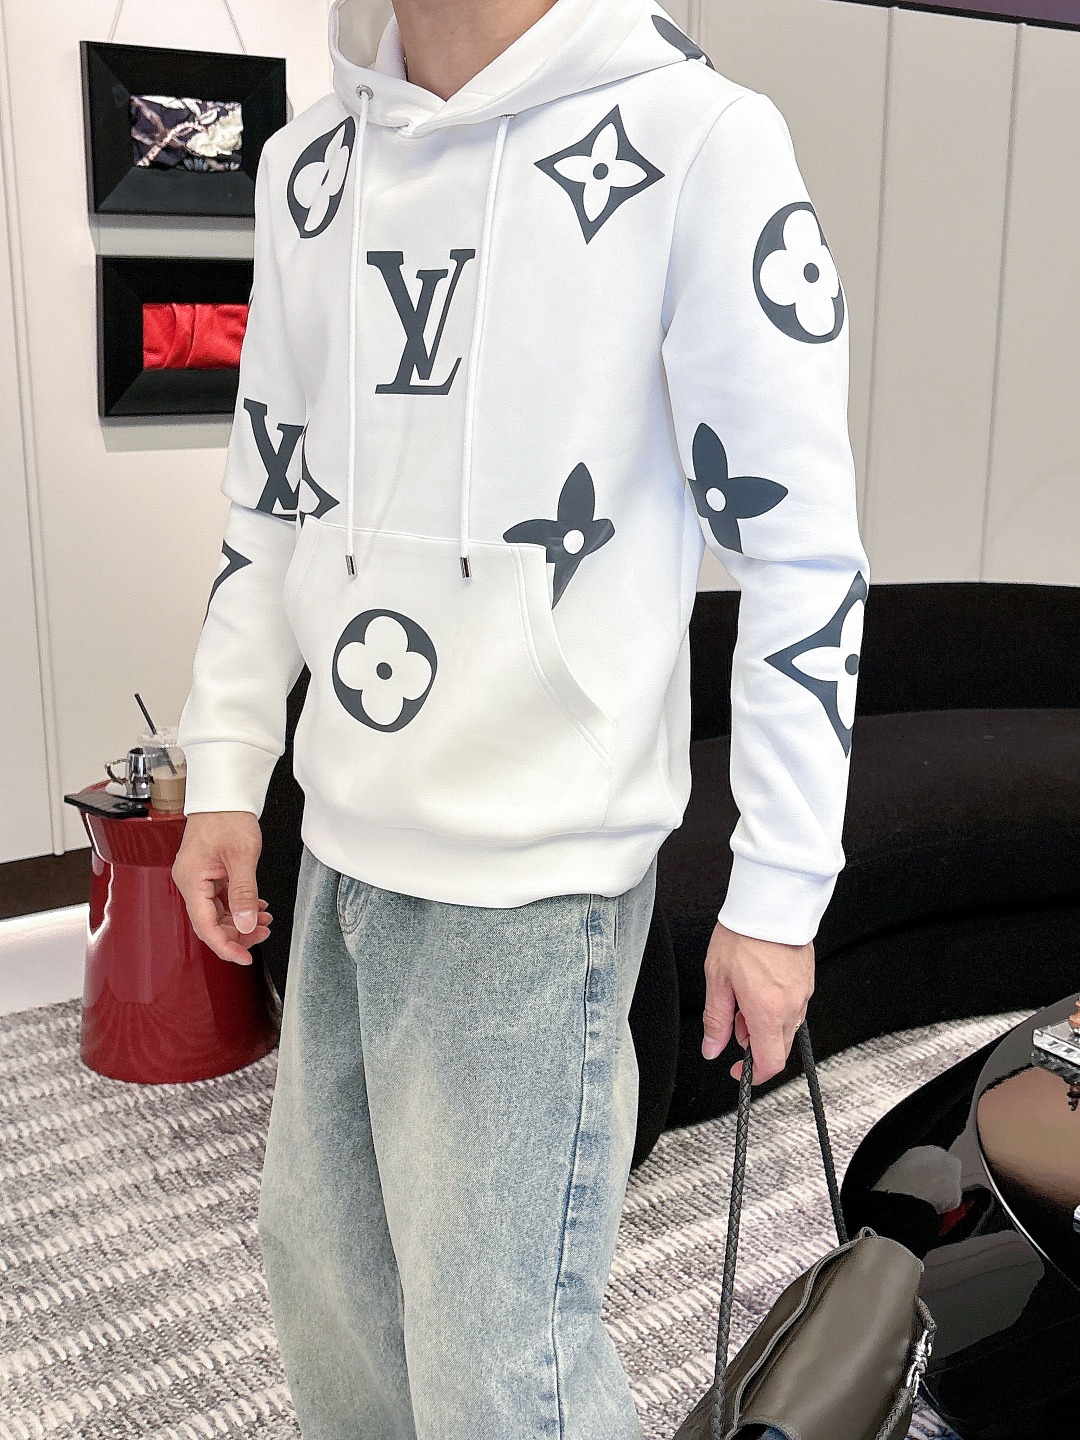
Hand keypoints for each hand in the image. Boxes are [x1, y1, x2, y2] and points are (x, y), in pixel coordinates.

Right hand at [172, 811, 271, 965]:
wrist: (224, 793)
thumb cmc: (228, 816)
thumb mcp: (242, 856)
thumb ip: (244, 893)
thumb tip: (246, 924)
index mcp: (191, 880)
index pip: (205, 926)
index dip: (226, 945)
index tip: (244, 957)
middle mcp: (190, 881)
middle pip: (211, 922)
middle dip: (238, 933)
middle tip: (263, 934)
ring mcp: (198, 878)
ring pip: (217, 913)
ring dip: (240, 920)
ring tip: (265, 921)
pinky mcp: (207, 873)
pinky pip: (220, 899)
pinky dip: (238, 906)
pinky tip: (257, 906)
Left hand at [700, 920, 814, 1084]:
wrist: (771, 903)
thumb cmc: (744, 935)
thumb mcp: (717, 979)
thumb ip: (716, 1019)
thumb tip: (712, 1048)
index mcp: (768, 1012)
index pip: (770, 1063)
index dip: (753, 1074)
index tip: (737, 1070)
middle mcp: (791, 1007)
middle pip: (779, 1047)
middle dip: (755, 1044)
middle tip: (734, 1019)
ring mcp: (804, 994)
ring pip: (786, 1027)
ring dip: (765, 1024)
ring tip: (744, 994)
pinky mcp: (808, 980)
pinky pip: (793, 1007)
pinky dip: (776, 1008)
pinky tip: (760, 985)